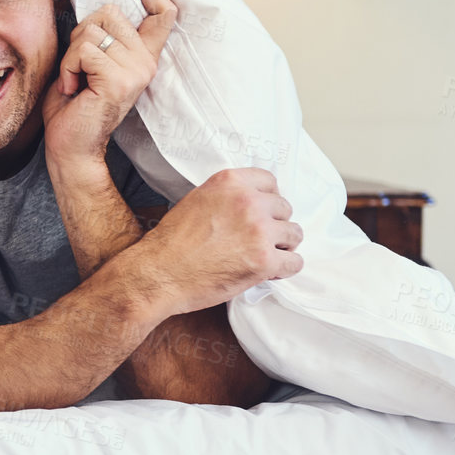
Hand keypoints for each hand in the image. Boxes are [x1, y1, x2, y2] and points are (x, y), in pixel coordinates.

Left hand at [42, 0, 176, 167]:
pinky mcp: (118, 80)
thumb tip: (101, 3)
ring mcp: (135, 71)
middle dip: (81, 34)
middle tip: (80, 66)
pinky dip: (68, 67)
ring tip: (76, 80)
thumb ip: (103, 36)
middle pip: (110, 12)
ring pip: (91, 30)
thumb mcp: (91, 61)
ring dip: (71, 54)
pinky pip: (83, 50)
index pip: (164, 12)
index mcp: (143, 56)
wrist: (71, 146)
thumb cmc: (74, 105)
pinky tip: (74, 88)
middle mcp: (145, 62)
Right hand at [132, 168, 303, 317]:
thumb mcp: (195, 201)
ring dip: (282, 246)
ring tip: (262, 254)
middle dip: (274, 224)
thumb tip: (249, 202)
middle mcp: (248, 201)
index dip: (268, 198)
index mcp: (229, 182)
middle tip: (257, 238)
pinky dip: (284, 269)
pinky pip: (295, 262)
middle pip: (284, 208)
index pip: (269, 180)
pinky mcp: (265, 261)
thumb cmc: (171, 243)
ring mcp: (259, 231)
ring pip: (295, 234)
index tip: (263, 211)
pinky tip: (267, 271)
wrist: (159, 274)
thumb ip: (226, 197)